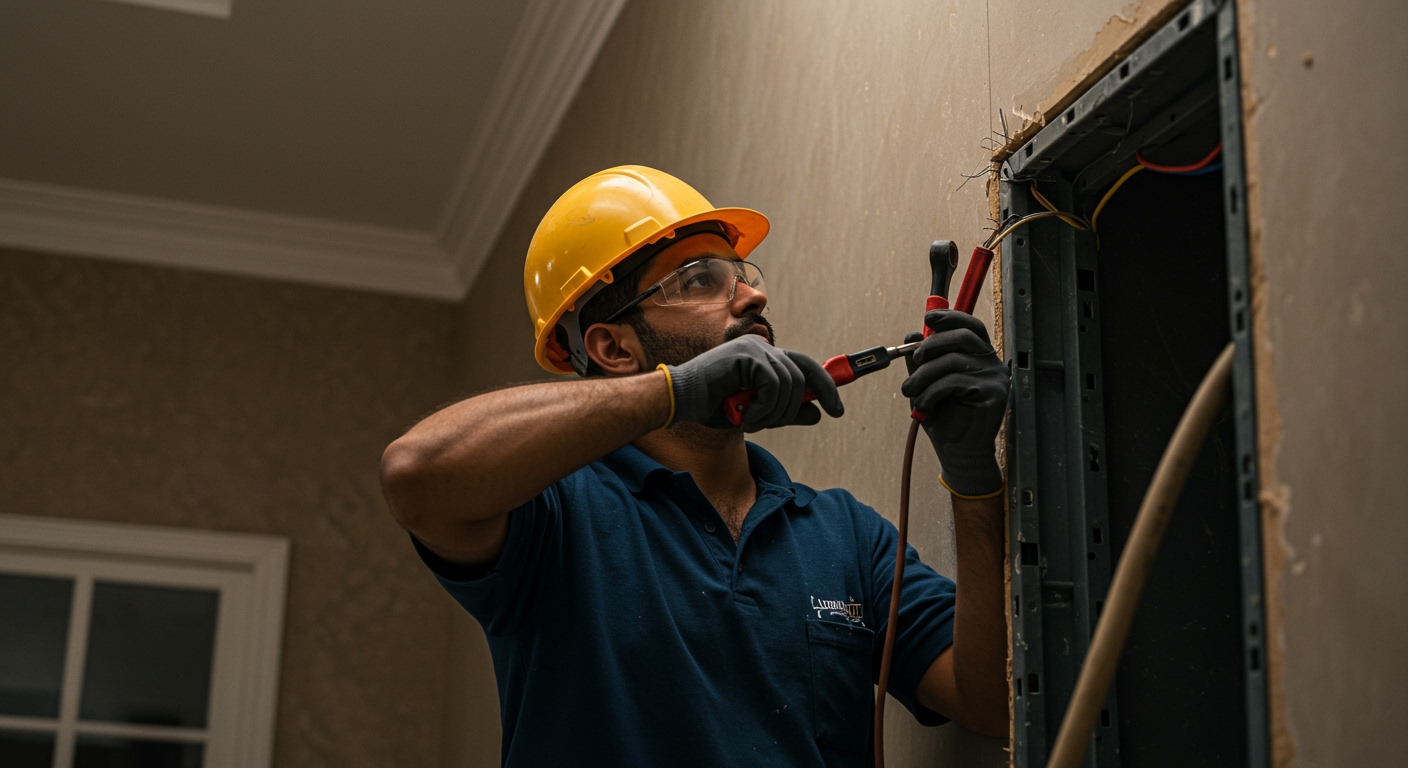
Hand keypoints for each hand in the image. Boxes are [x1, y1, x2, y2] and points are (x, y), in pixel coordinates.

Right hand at [667, 335, 844, 430]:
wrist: (681, 401)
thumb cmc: (714, 407)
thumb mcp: (758, 414)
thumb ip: (786, 411)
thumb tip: (818, 413)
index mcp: (766, 359)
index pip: (805, 366)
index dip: (826, 384)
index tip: (838, 408)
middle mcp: (763, 348)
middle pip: (804, 373)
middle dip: (804, 402)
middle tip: (794, 420)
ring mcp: (755, 349)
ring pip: (790, 383)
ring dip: (776, 412)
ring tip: (753, 422)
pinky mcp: (746, 355)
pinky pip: (773, 384)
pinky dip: (765, 408)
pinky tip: (747, 417)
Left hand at [901, 310, 1010, 495]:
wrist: (957, 452)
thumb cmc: (944, 417)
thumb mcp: (927, 383)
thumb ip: (922, 360)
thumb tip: (912, 334)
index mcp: (980, 357)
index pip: (971, 326)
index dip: (950, 318)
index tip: (927, 319)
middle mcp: (992, 364)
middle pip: (962, 337)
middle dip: (931, 346)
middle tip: (915, 362)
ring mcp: (995, 379)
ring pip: (954, 361)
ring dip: (924, 375)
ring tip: (911, 391)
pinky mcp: (992, 395)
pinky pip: (955, 382)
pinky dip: (931, 391)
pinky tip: (924, 405)